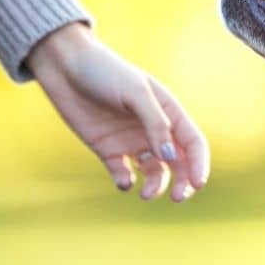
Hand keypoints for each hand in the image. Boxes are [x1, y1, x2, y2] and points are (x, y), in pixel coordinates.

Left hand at [26, 23, 208, 201]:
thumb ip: (155, 124)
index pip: (192, 142)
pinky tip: (124, 180)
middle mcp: (153, 128)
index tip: (197, 184)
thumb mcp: (135, 92)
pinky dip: (126, 181)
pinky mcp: (107, 150)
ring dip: (156, 185)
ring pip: (154, 171)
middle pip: (178, 161)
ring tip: (146, 194)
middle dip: (182, 181)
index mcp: (168, 111)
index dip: (199, 163)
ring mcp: (131, 141)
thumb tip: (170, 157)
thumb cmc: (105, 71)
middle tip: (179, 197)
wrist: (65, 66)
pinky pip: (123, 173)